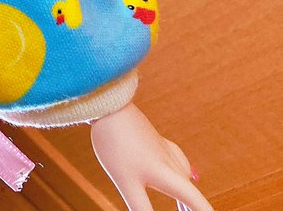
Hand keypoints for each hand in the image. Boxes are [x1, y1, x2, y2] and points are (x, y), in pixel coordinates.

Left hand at [90, 102, 212, 210]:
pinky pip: (176, 160)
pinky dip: (182, 174)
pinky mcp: (155, 140)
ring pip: (183, 175)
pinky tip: (184, 171)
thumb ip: (141, 209)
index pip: (194, 201)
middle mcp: (170, 162)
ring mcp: (163, 148)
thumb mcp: (126, 183)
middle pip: (189, 190)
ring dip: (189, 193)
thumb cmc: (115, 144)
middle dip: (196, 207)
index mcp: (166, 175)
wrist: (108, 104)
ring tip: (187, 208)